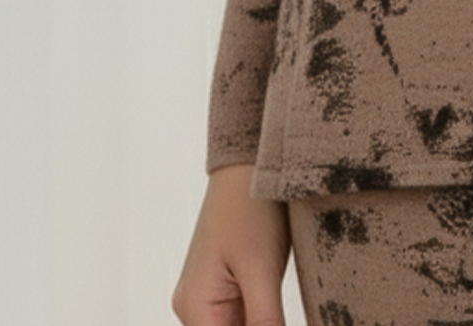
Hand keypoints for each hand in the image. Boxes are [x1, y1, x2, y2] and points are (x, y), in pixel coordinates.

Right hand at [171, 163, 290, 325]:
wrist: (247, 163)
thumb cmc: (251, 207)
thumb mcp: (262, 270)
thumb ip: (265, 321)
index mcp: (195, 307)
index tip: (275, 321)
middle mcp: (193, 306)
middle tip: (278, 311)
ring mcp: (207, 294)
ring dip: (260, 323)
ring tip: (276, 300)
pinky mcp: (222, 283)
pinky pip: (240, 315)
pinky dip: (259, 317)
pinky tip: (277, 306)